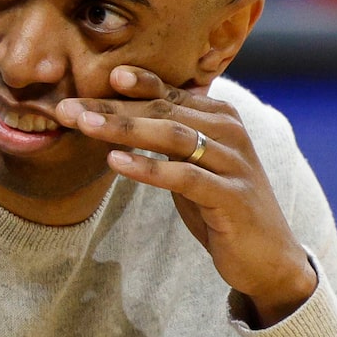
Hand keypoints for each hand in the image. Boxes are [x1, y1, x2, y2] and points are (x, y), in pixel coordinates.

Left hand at [55, 65, 316, 325]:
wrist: (268, 256)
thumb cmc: (221, 207)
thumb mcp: (192, 165)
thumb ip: (168, 138)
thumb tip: (123, 116)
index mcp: (219, 117)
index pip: (167, 93)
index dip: (131, 85)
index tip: (89, 79)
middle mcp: (228, 131)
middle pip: (163, 111)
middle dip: (112, 107)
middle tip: (68, 108)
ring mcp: (232, 162)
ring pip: (173, 136)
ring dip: (126, 129)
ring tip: (85, 126)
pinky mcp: (229, 196)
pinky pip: (184, 176)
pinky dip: (149, 167)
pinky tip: (117, 162)